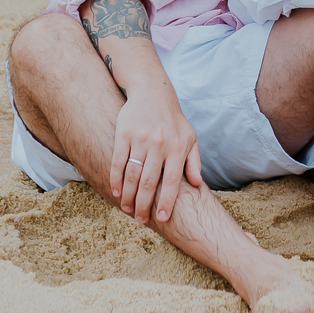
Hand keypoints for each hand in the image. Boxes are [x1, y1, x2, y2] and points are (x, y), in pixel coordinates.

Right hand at [110, 78, 200, 224]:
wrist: (153, 92)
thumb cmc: (174, 120)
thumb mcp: (190, 138)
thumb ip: (194, 162)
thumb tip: (197, 184)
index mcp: (177, 147)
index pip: (172, 181)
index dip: (166, 201)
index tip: (162, 218)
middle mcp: (160, 144)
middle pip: (149, 182)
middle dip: (144, 205)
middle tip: (141, 220)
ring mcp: (141, 139)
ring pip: (132, 175)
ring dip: (128, 196)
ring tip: (127, 210)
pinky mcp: (124, 134)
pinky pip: (118, 162)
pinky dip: (116, 179)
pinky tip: (116, 192)